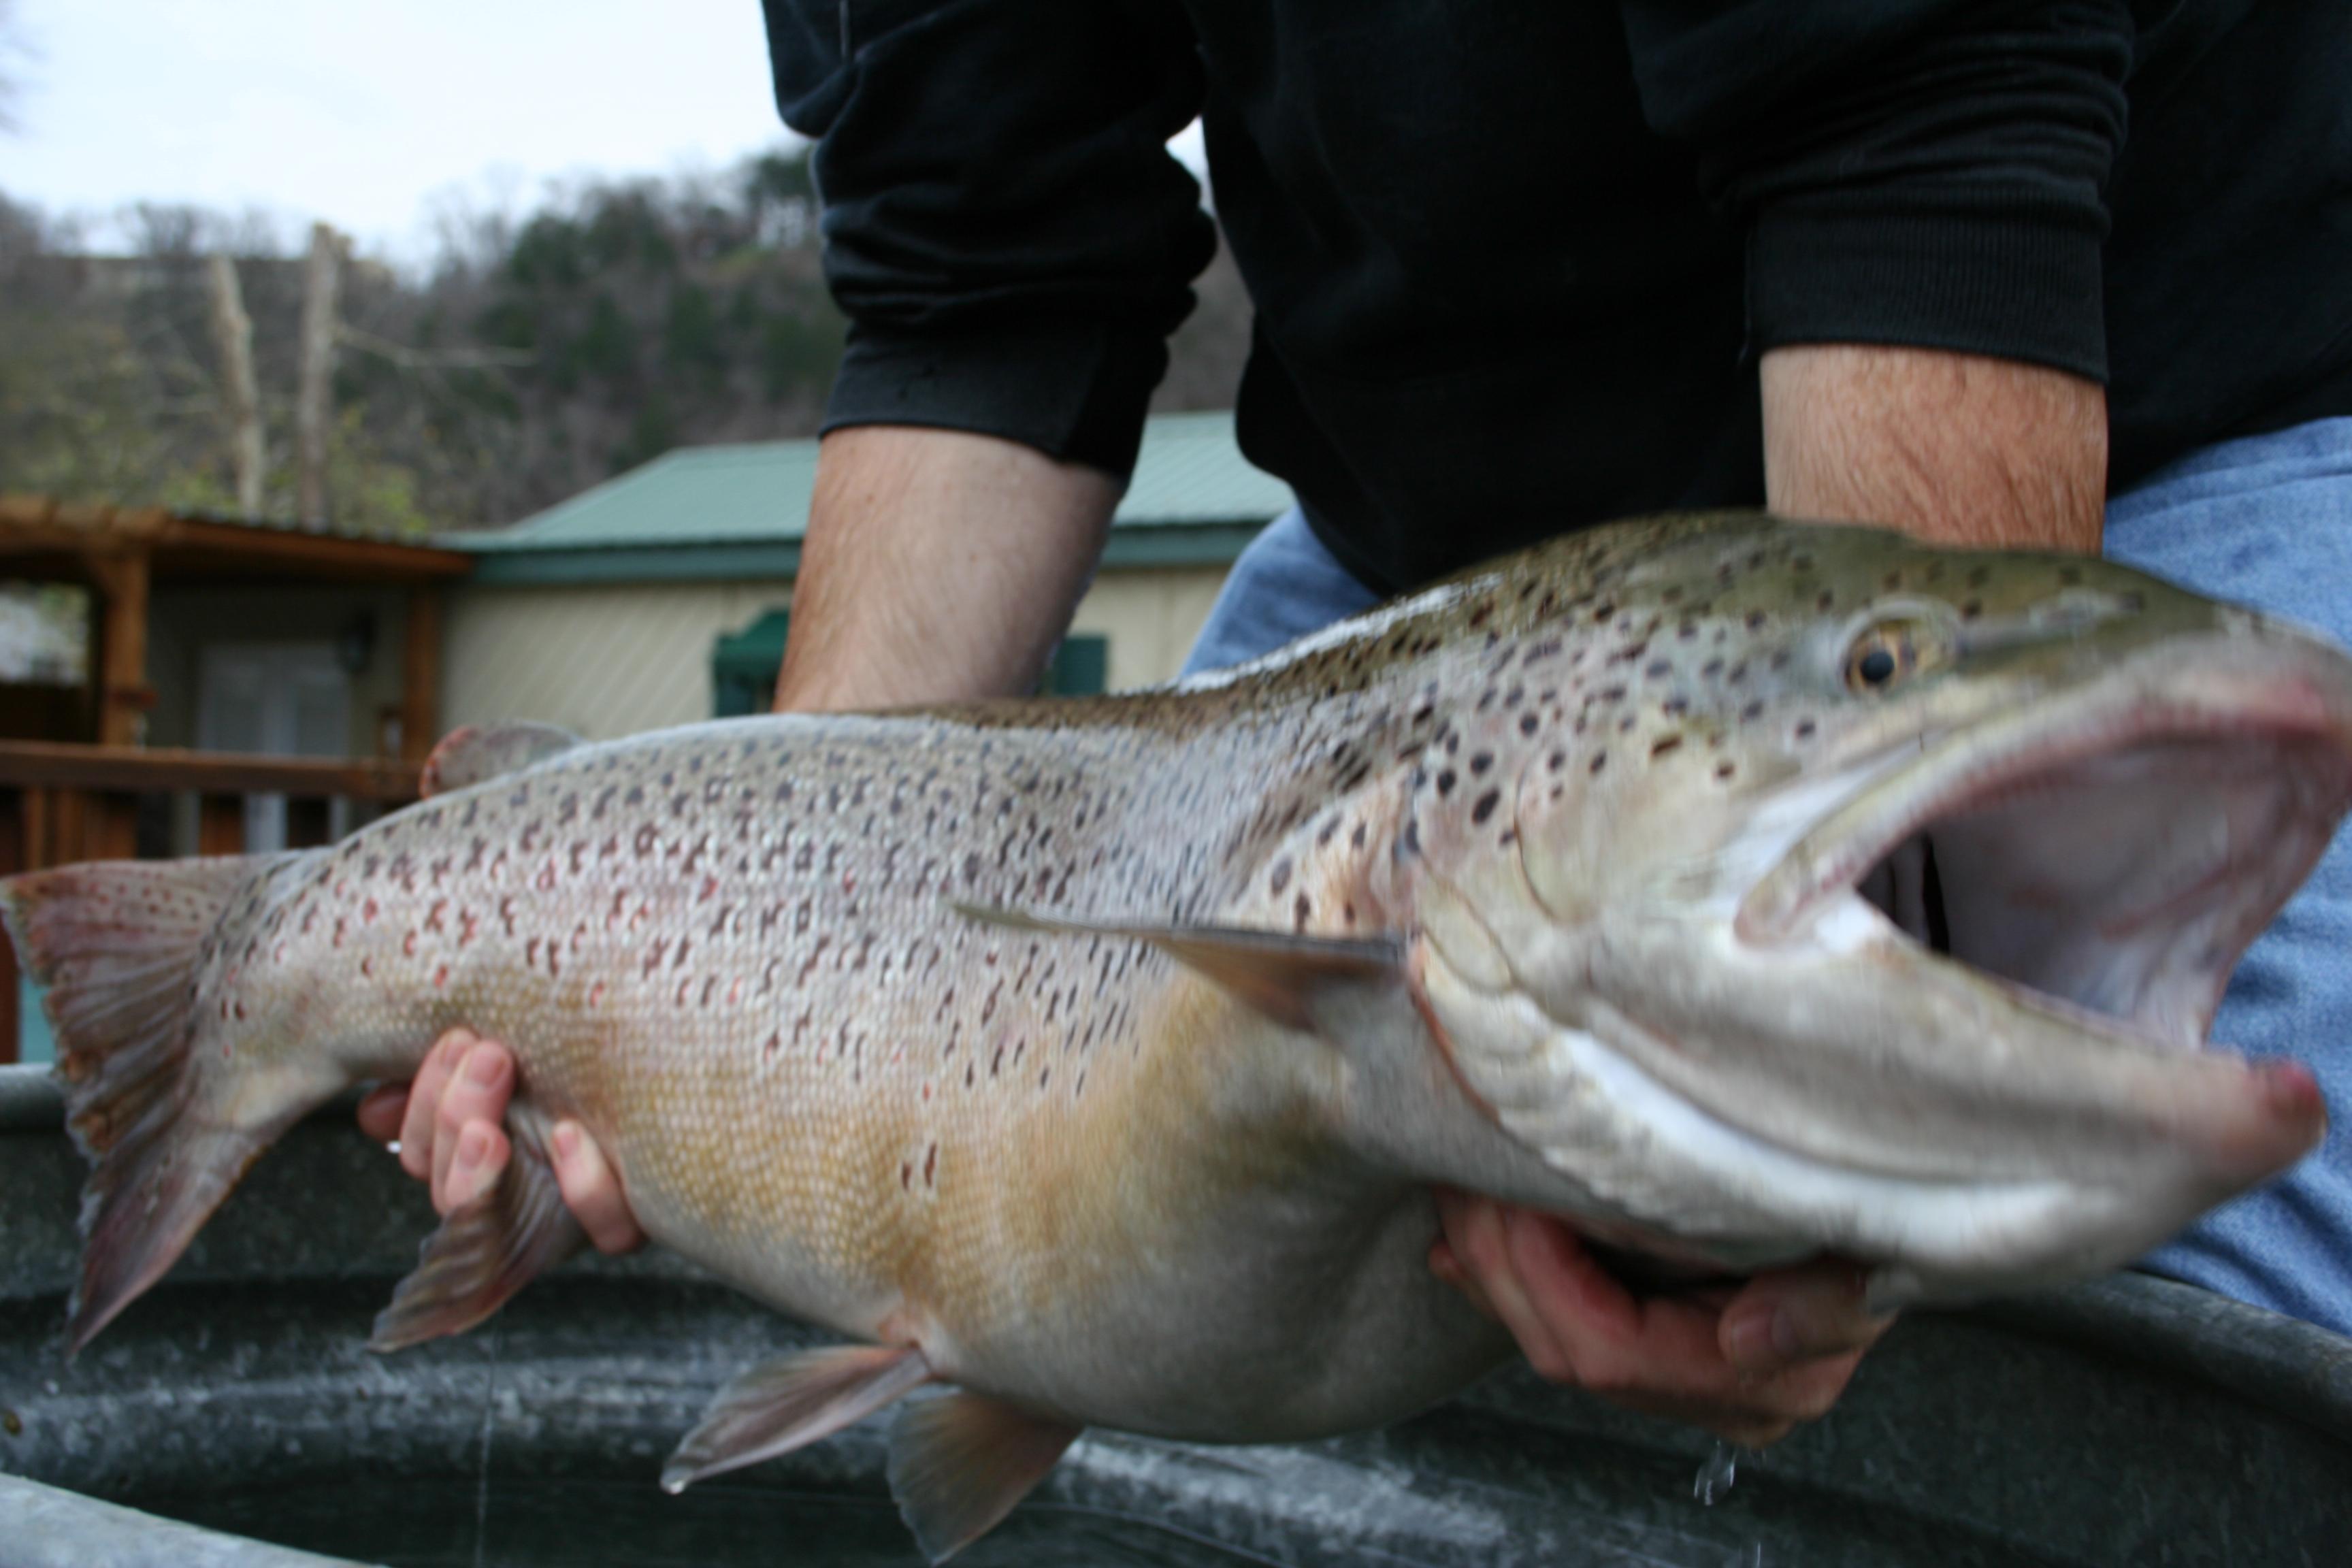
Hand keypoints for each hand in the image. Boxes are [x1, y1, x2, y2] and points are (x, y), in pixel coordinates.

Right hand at [356, 1028, 646, 1253]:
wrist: (701, 1076)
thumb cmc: (592, 1061)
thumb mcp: (511, 1060)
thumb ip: (444, 1078)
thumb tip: (373, 1110)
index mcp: (484, 1156)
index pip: (425, 1157)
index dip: (419, 1114)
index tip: (452, 1041)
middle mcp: (520, 1196)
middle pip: (454, 1193)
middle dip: (451, 1117)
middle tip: (488, 1054)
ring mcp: (572, 1216)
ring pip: (504, 1217)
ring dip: (484, 1161)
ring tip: (498, 1092)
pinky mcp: (633, 1221)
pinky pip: (607, 1233)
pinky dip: (584, 1188)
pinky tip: (570, 1135)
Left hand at [1428, 1189, 1891, 1446]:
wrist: (1905, 1192)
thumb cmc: (1889, 1202)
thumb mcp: (1877, 1249)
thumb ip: (1827, 1307)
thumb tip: (1747, 1342)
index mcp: (1768, 1380)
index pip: (1612, 1350)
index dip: (1541, 1273)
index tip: (1509, 1196)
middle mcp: (1724, 1396)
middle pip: (1566, 1349)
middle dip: (1499, 1259)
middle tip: (1459, 1178)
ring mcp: (1689, 1377)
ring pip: (1552, 1339)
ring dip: (1493, 1261)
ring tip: (1456, 1192)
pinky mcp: (1667, 1340)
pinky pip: (1566, 1323)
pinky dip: (1509, 1276)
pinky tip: (1466, 1243)